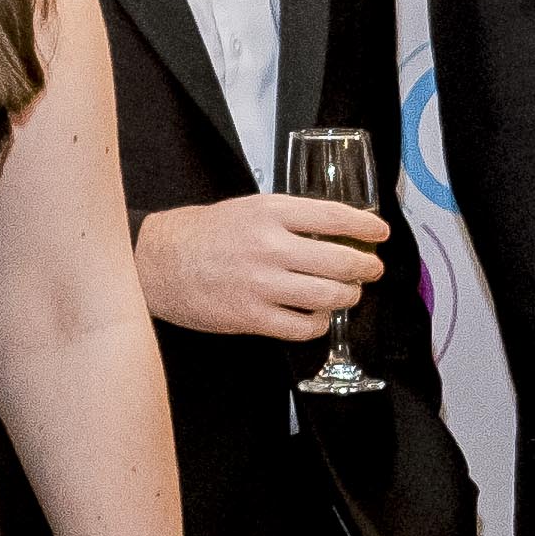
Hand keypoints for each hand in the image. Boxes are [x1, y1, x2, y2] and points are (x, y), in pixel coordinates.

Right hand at [132, 192, 388, 342]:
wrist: (155, 261)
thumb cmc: (202, 234)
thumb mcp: (247, 209)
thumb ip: (289, 218)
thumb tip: (336, 231)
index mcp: (270, 212)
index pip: (335, 216)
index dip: (366, 226)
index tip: (379, 232)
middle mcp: (269, 246)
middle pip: (342, 261)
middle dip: (366, 268)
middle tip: (371, 269)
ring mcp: (261, 284)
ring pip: (329, 296)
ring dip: (348, 296)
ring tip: (348, 293)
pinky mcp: (251, 316)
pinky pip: (303, 327)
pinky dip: (318, 323)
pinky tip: (316, 316)